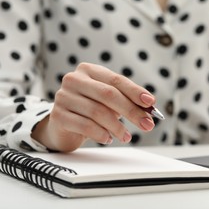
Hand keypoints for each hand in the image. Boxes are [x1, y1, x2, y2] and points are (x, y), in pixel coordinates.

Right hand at [32, 63, 155, 151]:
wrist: (63, 125)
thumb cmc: (91, 109)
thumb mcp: (110, 101)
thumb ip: (128, 101)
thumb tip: (150, 107)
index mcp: (89, 70)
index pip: (116, 80)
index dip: (135, 91)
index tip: (151, 103)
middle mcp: (74, 80)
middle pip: (108, 94)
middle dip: (131, 111)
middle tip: (147, 124)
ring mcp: (63, 97)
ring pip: (98, 112)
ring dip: (117, 127)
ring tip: (127, 137)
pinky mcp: (58, 116)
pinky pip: (85, 126)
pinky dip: (101, 134)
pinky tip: (108, 139)